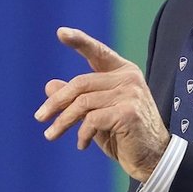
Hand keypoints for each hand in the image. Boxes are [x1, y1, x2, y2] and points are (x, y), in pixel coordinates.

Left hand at [34, 26, 170, 181]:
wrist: (152, 159)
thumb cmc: (124, 136)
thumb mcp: (96, 115)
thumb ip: (77, 99)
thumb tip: (50, 85)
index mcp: (123, 72)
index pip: (98, 52)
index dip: (79, 41)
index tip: (60, 32)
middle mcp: (128, 78)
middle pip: (81, 84)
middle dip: (56, 102)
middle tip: (40, 118)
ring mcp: (130, 94)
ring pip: (82, 103)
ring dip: (63, 122)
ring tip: (51, 135)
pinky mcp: (128, 112)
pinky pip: (92, 120)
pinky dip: (82, 134)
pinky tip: (82, 144)